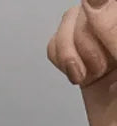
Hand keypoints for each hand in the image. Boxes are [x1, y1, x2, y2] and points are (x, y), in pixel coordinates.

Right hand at [48, 2, 116, 125]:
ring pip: (69, 21)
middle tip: (107, 66)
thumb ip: (116, 30)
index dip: (102, 18)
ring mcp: (102, 46)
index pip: (108, 1)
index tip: (112, 51)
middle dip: (89, 39)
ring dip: (74, 52)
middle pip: (87, 7)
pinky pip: (57, 46)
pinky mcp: (83, 65)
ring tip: (92, 74)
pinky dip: (61, 60)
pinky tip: (79, 76)